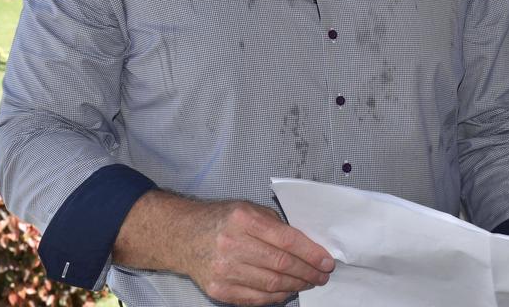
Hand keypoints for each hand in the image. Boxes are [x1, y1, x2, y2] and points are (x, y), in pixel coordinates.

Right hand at [114, 191, 334, 305]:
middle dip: (308, 272)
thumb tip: (307, 246)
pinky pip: (256, 298)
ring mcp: (224, 270)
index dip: (311, 253)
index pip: (287, 240)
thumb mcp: (249, 209)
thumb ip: (276, 225)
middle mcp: (232, 244)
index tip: (326, 261)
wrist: (182, 236)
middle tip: (322, 275)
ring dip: (296, 286)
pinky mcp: (219, 289)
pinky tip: (288, 291)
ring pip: (271, 284)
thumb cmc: (221, 220)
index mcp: (243, 219)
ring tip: (309, 283)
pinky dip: (276, 296)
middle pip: (281, 265)